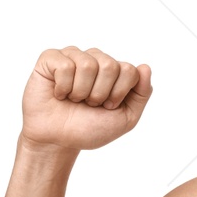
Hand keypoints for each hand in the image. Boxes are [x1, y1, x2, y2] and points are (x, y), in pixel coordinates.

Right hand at [20, 46, 152, 151]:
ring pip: (88, 65)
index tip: (108, 106)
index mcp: (115, 71)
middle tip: (89, 103)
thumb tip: (145, 67)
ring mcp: (73, 56)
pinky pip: (65, 66)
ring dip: (81, 92)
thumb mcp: (126, 118)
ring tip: (74, 99)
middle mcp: (95, 59)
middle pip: (110, 66)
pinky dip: (63, 87)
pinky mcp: (51, 58)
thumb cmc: (90, 128)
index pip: (129, 70)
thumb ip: (141, 94)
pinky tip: (59, 94)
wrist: (58, 141)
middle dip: (100, 93)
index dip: (119, 94)